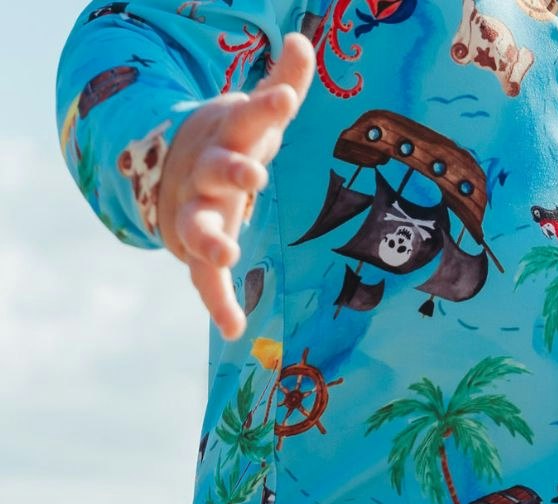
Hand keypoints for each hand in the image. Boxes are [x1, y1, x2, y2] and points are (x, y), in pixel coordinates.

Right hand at [157, 33, 314, 339]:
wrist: (174, 171)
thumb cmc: (229, 141)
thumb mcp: (253, 115)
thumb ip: (281, 84)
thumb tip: (304, 42)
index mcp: (228, 136)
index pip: (250, 117)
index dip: (268, 107)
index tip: (286, 99)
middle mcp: (208, 173)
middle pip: (219, 170)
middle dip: (234, 171)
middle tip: (253, 175)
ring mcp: (196, 210)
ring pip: (199, 226)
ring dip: (211, 239)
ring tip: (227, 254)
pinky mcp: (194, 247)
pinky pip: (204, 279)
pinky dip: (218, 304)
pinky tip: (233, 328)